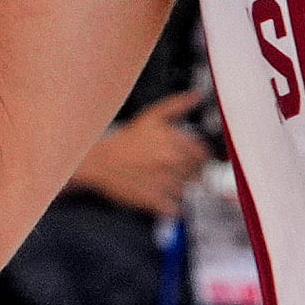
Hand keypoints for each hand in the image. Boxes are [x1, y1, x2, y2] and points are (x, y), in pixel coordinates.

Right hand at [75, 93, 209, 217]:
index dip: (197, 156)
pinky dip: (171, 204)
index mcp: (176, 143)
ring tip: (162, 178)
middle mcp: (173, 164)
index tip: (189, 157)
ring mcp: (165, 184)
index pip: (204, 154)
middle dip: (188, 171)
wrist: (100, 162)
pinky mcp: (156, 201)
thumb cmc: (125, 141)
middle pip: (198, 174)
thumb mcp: (151, 116)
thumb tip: (196, 96)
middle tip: (172, 168)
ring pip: (187, 190)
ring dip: (179, 187)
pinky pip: (176, 208)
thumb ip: (177, 105)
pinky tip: (159, 193)